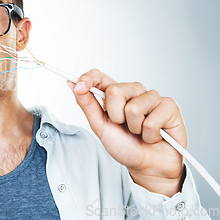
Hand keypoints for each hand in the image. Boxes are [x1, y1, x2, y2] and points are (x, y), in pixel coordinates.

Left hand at [67, 69, 186, 196]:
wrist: (148, 166)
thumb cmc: (125, 146)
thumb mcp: (100, 126)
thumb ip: (87, 105)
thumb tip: (73, 85)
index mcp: (115, 95)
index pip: (100, 76)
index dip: (88, 78)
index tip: (78, 86)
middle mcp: (134, 92)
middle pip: (115, 91)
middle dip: (115, 116)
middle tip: (124, 127)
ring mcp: (153, 97)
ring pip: (134, 107)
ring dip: (134, 128)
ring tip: (140, 132)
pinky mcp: (170, 106)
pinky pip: (152, 119)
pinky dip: (150, 134)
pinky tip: (154, 136)